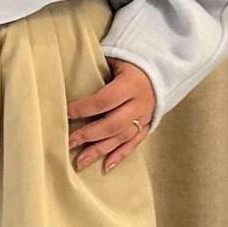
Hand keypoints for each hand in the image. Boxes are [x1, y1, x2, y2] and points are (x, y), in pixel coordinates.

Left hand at [66, 56, 156, 170]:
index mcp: (131, 84)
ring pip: (120, 138)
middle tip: (68, 143)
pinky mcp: (147, 127)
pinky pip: (133, 144)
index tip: (65, 114)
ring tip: (80, 161)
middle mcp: (139, 104)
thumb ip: (97, 69)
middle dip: (88, 135)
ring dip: (99, 151)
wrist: (162, 69)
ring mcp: (145, 118)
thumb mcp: (116, 59)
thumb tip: (69, 80)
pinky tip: (106, 167)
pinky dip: (120, 156)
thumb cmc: (131, 62)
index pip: (104, 100)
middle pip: (112, 124)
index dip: (84, 109)